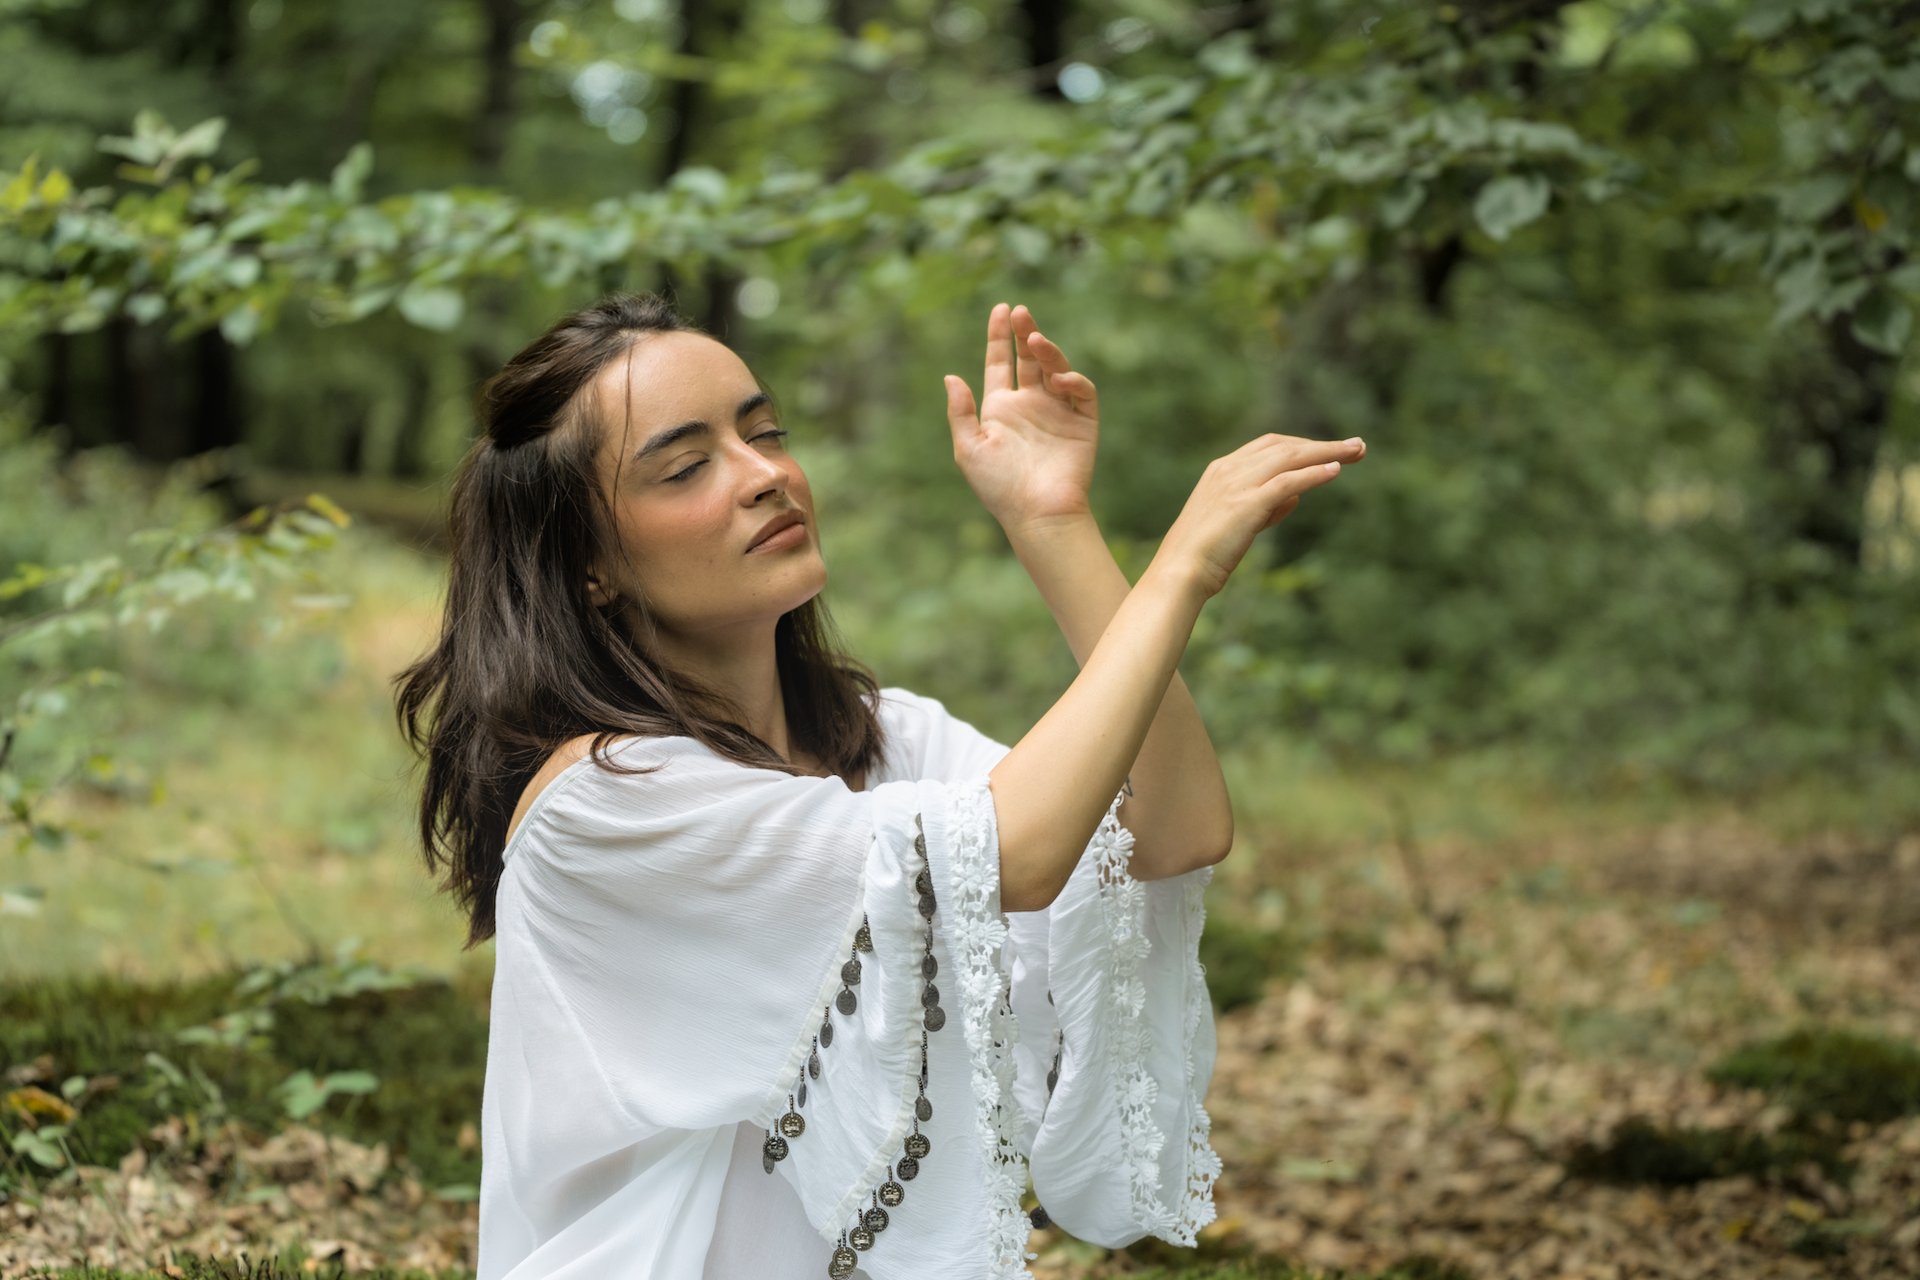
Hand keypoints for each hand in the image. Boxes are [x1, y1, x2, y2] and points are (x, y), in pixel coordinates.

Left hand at [944, 303, 1101, 530]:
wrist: (1037, 513)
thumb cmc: (998, 487)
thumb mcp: (968, 448)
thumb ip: (960, 412)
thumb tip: (950, 376)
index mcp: (1001, 408)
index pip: (999, 363)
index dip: (999, 336)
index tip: (1000, 309)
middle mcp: (1030, 405)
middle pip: (1028, 358)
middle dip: (1024, 333)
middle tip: (1020, 313)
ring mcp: (1057, 411)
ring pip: (1055, 369)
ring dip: (1047, 351)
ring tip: (1035, 340)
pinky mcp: (1082, 422)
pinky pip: (1081, 393)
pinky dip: (1073, 381)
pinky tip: (1059, 380)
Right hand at [1154, 433, 1366, 599]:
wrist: (1180, 572)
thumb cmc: (1204, 554)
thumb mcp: (1236, 524)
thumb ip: (1265, 507)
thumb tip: (1296, 495)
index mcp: (1221, 470)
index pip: (1269, 446)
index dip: (1302, 445)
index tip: (1329, 451)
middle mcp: (1229, 470)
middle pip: (1284, 445)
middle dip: (1322, 444)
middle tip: (1357, 446)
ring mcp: (1237, 484)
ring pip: (1290, 457)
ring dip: (1328, 452)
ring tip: (1357, 452)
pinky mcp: (1247, 503)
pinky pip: (1288, 481)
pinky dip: (1314, 474)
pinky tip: (1336, 471)